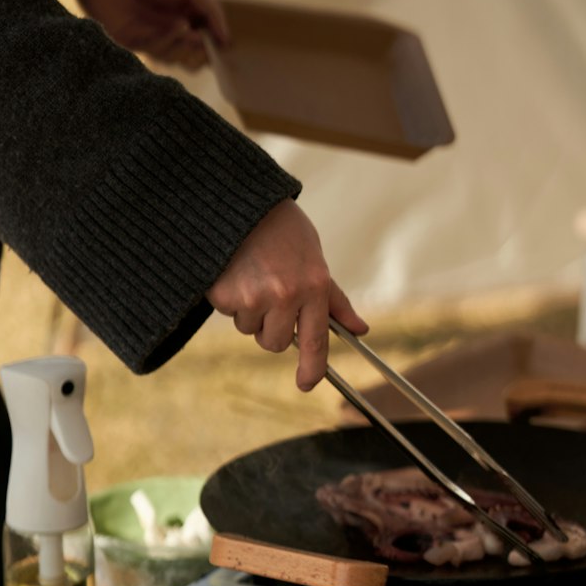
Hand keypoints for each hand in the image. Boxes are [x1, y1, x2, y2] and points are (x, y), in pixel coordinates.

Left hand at [51, 0, 228, 69]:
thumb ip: (210, 11)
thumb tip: (227, 39)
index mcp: (183, 13)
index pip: (203, 40)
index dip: (213, 45)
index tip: (222, 46)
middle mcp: (166, 27)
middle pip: (189, 55)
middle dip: (199, 53)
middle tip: (203, 43)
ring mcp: (149, 35)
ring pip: (173, 57)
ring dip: (183, 46)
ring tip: (187, 29)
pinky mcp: (131, 40)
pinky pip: (154, 50)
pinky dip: (168, 41)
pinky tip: (176, 27)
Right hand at [207, 200, 367, 389]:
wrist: (238, 202)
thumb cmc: (282, 230)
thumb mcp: (314, 259)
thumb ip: (333, 298)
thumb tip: (360, 329)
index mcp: (313, 286)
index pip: (316, 340)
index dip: (311, 368)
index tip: (306, 384)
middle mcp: (286, 296)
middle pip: (276, 342)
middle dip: (272, 328)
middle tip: (270, 295)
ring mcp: (253, 297)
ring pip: (250, 330)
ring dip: (249, 312)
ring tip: (251, 275)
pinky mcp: (225, 295)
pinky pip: (229, 314)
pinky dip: (229, 299)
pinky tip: (234, 271)